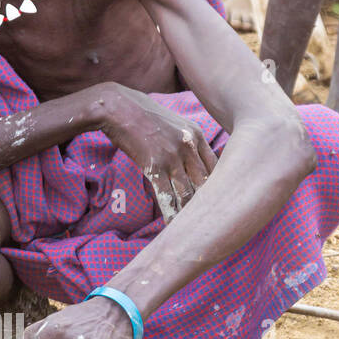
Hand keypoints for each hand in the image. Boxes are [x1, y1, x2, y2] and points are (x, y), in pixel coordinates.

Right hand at [88, 82, 216, 221]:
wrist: (118, 107)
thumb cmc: (143, 115)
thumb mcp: (174, 123)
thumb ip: (188, 142)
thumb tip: (194, 163)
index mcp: (197, 135)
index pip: (217, 167)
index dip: (220, 187)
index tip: (220, 204)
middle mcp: (189, 146)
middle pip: (206, 183)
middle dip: (209, 205)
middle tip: (211, 224)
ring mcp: (172, 156)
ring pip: (188, 193)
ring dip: (189, 214)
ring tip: (193, 231)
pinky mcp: (154, 166)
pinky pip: (166, 195)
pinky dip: (170, 213)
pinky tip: (172, 226)